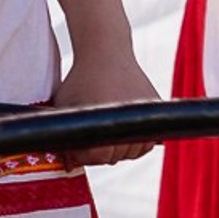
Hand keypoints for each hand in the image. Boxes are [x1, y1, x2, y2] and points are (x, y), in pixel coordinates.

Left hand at [47, 43, 161, 165]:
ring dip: (119, 147)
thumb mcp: (63, 106)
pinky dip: (136, 141)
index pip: (99, 157)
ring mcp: (146, 114)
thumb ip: (63, 136)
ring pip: (134, 151)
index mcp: (106, 121)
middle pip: (116, 157)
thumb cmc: (80, 79)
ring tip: (106, 129)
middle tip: (90, 134)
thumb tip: (69, 166)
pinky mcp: (156, 108)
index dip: (85, 154)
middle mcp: (130, 119)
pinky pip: (147, 140)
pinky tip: (121, 128)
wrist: (106, 52)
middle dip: (100, 151)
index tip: (78, 143)